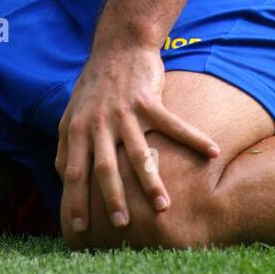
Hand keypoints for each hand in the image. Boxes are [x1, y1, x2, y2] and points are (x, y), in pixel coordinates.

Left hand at [55, 43, 219, 231]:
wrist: (120, 46)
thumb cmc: (95, 84)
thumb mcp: (72, 112)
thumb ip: (67, 144)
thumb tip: (63, 177)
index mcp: (79, 128)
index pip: (73, 171)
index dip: (75, 200)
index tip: (79, 227)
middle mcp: (100, 123)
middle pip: (105, 167)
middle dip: (112, 198)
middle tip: (121, 224)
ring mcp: (125, 112)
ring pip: (139, 153)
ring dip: (151, 182)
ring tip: (162, 206)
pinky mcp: (148, 100)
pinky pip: (173, 125)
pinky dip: (194, 139)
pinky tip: (212, 152)